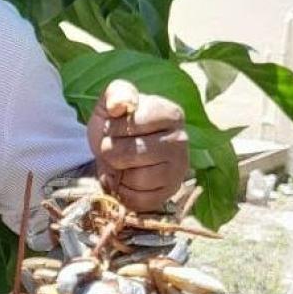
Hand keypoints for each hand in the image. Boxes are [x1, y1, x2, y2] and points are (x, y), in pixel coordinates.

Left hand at [86, 80, 187, 211]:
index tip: (115, 126)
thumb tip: (120, 105)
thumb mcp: (111, 102)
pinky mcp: (169, 193)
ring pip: (135, 179)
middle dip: (111, 151)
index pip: (132, 124)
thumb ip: (116, 94)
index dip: (113, 127)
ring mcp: (178, 170)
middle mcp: (181, 141)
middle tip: (114, 147)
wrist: (114, 150)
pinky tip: (126, 179)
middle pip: (131, 153)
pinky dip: (123, 191)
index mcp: (171, 113)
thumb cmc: (115, 124)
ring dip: (118, 172)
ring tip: (121, 162)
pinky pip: (137, 199)